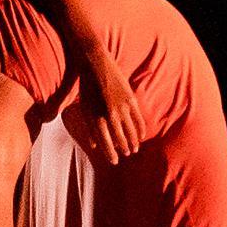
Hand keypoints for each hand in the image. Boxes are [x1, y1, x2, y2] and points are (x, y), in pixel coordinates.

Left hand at [77, 41, 145, 162]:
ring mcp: (121, 107)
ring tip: (134, 148)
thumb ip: (89, 128)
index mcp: (95, 118)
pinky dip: (140, 129)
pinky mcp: (130, 99)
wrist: (95, 64)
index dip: (111, 154)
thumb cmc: (87, 88)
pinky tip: (141, 135)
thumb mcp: (84, 109)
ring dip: (133, 141)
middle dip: (124, 149)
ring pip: (130, 131)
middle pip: (119, 139)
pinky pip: (138, 119)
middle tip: (127, 154)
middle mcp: (109, 115)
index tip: (115, 162)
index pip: (105, 143)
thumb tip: (94, 145)